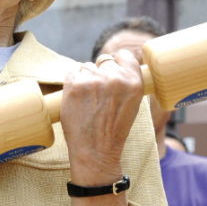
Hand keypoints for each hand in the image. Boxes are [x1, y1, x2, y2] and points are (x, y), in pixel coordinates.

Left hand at [59, 50, 143, 183]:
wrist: (95, 150)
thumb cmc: (113, 130)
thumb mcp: (132, 104)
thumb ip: (126, 82)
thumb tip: (114, 64)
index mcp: (133, 81)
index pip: (124, 55)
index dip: (117, 63)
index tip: (113, 73)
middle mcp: (114, 78)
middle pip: (104, 60)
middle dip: (100, 73)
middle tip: (98, 94)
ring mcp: (93, 80)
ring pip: (86, 67)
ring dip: (86, 79)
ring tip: (88, 101)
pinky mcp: (73, 84)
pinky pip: (72, 73)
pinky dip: (73, 84)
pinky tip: (78, 100)